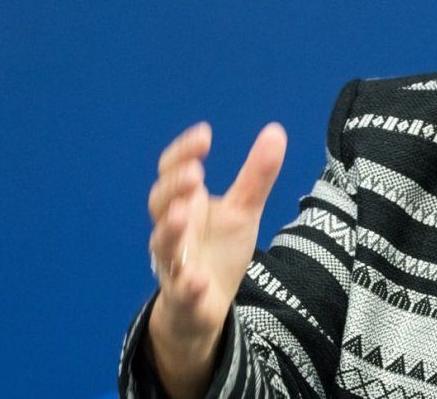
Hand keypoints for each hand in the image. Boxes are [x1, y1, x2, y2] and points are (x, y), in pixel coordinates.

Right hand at [144, 121, 286, 390]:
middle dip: (174, 187)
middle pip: (160, 203)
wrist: (204, 305)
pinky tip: (197, 280)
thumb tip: (276, 131)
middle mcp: (172, 231)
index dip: (183, 152)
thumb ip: (256, 175)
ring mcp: (174, 264)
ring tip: (183, 215)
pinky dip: (186, 286)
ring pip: (162, 245)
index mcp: (184, 204)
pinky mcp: (183, 298)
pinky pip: (180, 292)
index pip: (172, 171)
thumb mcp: (243, 211)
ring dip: (170, 230)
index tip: (206, 135)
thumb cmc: (218, 250)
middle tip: (196, 172)